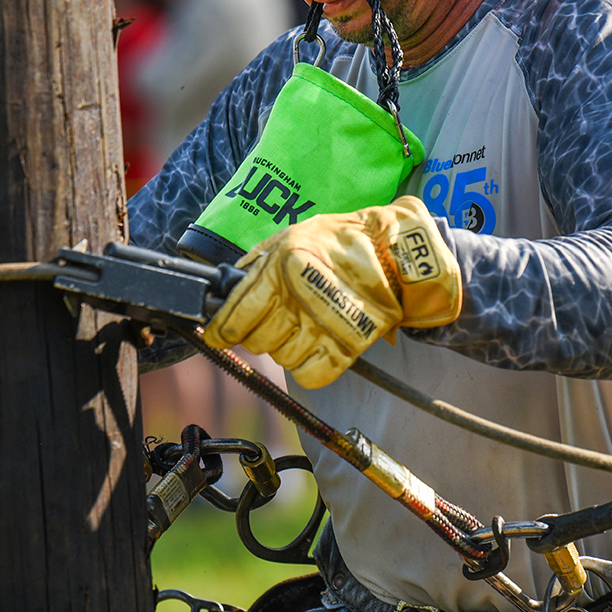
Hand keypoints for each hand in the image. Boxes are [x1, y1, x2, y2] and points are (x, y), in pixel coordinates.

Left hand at [204, 196, 461, 387]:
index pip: (236, 315)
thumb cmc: (340, 241)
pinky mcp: (348, 345)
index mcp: (280, 268)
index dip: (221, 331)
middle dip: (257, 335)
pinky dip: (307, 367)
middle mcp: (299, 298)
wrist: (394, 253)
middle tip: (272, 321)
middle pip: (257, 341)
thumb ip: (258, 260)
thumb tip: (228, 283)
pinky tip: (314, 347)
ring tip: (302, 326)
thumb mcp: (291, 235)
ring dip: (285, 348)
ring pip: (281, 359)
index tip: (217, 336)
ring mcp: (325, 324)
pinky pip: (310, 375)